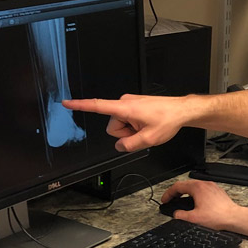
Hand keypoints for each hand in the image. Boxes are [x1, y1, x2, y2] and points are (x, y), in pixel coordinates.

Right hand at [62, 94, 190, 151]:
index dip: (79, 105)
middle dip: (125, 133)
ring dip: (132, 130)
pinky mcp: (134, 105)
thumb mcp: (148, 139)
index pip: (97, 106)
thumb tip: (120, 145)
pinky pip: (128, 120)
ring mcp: (130, 103)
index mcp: (124, 108)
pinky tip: (148, 124)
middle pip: (113, 126)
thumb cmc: (168, 119)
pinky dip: (136, 125)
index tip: (66, 102)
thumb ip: (129, 145)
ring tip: (147, 127)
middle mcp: (124, 103)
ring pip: (121, 125)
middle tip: (143, 131)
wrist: (181, 110)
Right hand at [161, 180, 243, 230]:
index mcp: (197, 188)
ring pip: (195, 187)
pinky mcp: (217, 192)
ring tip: (181, 201)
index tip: (165, 200)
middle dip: (176, 193)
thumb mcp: (194, 218)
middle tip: (171, 200)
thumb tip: (176, 214)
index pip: (177, 186)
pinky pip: (203, 190)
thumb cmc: (218, 217)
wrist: (234, 218)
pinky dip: (195, 195)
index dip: (168, 193)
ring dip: (186, 193)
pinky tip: (196, 204)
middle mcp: (205, 184)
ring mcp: (212, 187)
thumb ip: (181, 215)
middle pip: (186, 185)